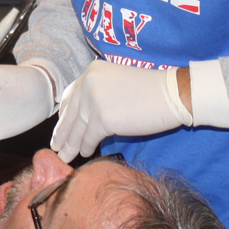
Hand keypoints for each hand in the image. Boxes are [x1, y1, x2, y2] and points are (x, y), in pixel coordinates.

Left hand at [50, 60, 191, 161]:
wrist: (172, 94)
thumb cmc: (151, 91)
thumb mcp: (117, 83)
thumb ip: (98, 93)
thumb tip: (85, 117)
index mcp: (91, 72)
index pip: (70, 96)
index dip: (64, 115)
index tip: (61, 128)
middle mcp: (88, 83)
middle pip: (71, 114)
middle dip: (63, 133)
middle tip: (56, 147)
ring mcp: (94, 100)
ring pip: (78, 129)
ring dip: (71, 145)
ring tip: (65, 156)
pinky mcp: (103, 118)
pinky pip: (90, 137)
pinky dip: (87, 147)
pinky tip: (86, 153)